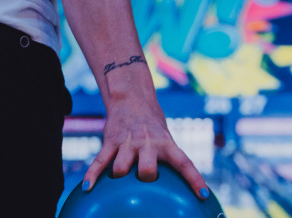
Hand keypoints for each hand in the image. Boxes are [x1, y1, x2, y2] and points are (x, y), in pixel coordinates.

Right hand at [81, 102, 208, 198]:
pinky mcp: (111, 141)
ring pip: (120, 169)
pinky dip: (93, 176)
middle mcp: (148, 143)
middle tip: (145, 179)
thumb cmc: (152, 125)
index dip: (195, 179)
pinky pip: (100, 161)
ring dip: (119, 176)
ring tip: (119, 178)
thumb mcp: (165, 137)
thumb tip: (173, 187)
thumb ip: (167, 158)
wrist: (132, 98)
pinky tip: (87, 189)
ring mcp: (128, 142)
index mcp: (166, 143)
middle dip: (146, 178)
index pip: (184, 162)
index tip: (204, 194)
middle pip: (147, 170)